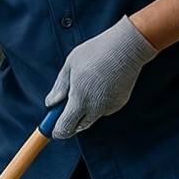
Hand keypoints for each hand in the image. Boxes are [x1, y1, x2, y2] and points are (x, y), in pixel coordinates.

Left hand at [45, 16, 157, 137]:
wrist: (127, 47)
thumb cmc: (95, 52)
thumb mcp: (70, 66)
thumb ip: (59, 88)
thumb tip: (51, 104)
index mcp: (80, 100)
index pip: (65, 127)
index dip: (57, 130)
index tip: (52, 129)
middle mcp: (95, 108)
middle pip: (78, 127)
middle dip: (69, 121)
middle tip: (65, 106)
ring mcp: (109, 107)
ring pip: (91, 118)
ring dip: (84, 111)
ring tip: (85, 86)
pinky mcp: (119, 103)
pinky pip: (103, 110)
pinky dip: (97, 104)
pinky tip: (99, 85)